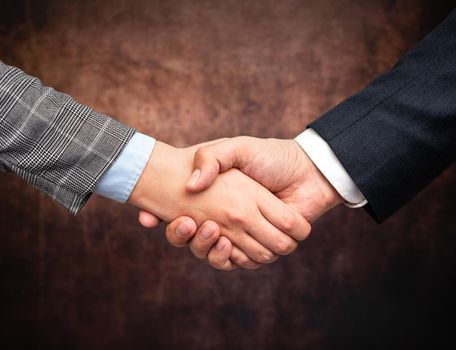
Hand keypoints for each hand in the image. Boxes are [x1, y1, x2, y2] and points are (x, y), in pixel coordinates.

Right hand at [129, 140, 310, 269]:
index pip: (181, 219)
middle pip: (193, 242)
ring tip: (211, 230)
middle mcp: (225, 221)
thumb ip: (210, 158)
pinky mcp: (261, 247)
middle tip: (188, 223)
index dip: (166, 222)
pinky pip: (240, 263)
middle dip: (183, 237)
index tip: (149, 219)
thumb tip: (190, 186)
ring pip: (213, 256)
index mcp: (215, 200)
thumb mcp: (235, 148)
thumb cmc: (270, 157)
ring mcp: (242, 235)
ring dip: (206, 248)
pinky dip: (232, 258)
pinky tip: (227, 242)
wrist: (306, 171)